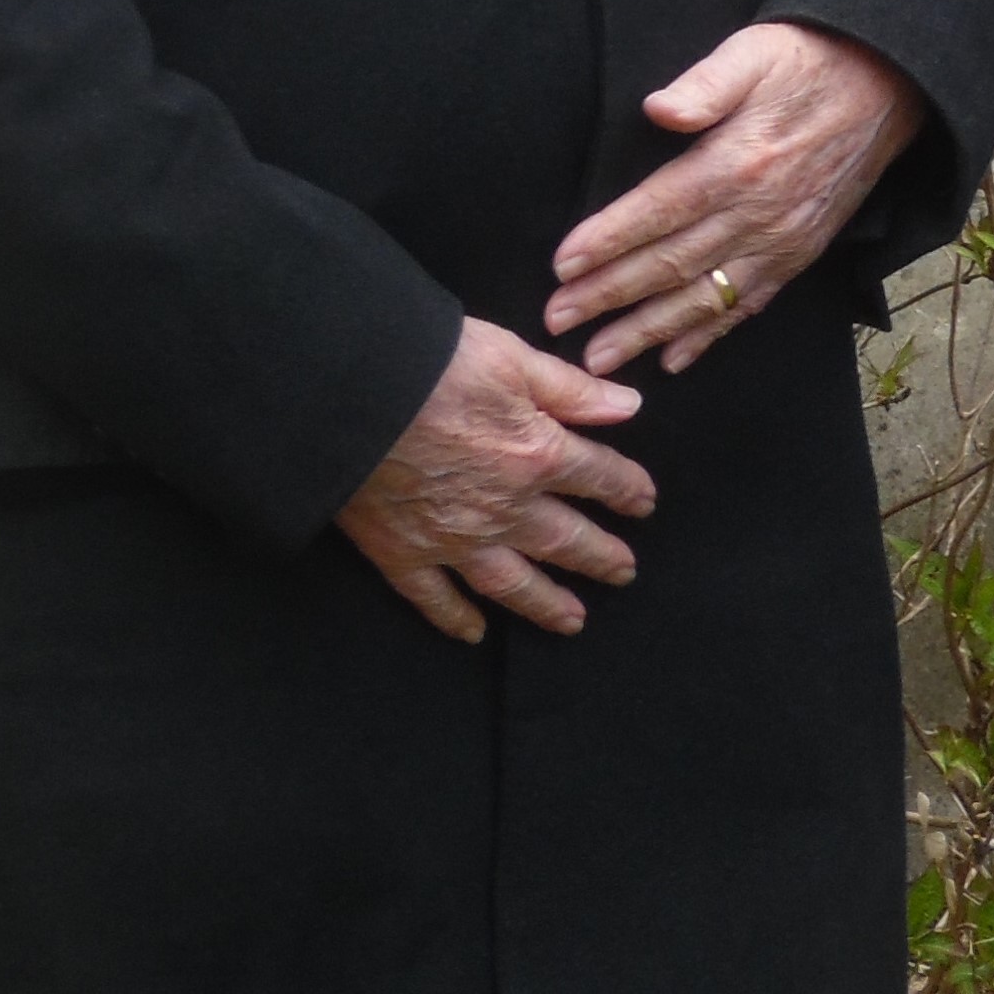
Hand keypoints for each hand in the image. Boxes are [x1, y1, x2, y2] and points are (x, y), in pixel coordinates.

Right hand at [335, 318, 656, 643]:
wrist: (349, 398)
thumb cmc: (432, 366)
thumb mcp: (514, 359)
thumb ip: (572, 391)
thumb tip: (629, 407)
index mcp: (537, 455)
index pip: (598, 477)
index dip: (626, 490)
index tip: (644, 503)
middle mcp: (505, 509)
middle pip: (565, 540)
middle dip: (599, 557)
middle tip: (624, 573)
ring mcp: (454, 540)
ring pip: (512, 583)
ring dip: (546, 603)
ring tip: (573, 620)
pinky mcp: (403, 555)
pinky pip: (436, 599)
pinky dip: (456, 619)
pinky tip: (475, 634)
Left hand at [546, 21, 922, 375]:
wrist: (886, 87)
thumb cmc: (807, 63)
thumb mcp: (754, 53)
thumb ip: (706, 83)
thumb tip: (658, 109)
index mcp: (738, 162)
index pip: (658, 210)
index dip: (608, 240)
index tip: (561, 266)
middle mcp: (758, 213)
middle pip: (670, 264)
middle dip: (609, 296)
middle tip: (556, 320)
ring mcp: (781, 241)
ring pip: (703, 298)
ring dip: (648, 331)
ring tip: (600, 357)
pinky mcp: (799, 254)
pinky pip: (749, 305)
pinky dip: (710, 336)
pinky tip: (675, 359)